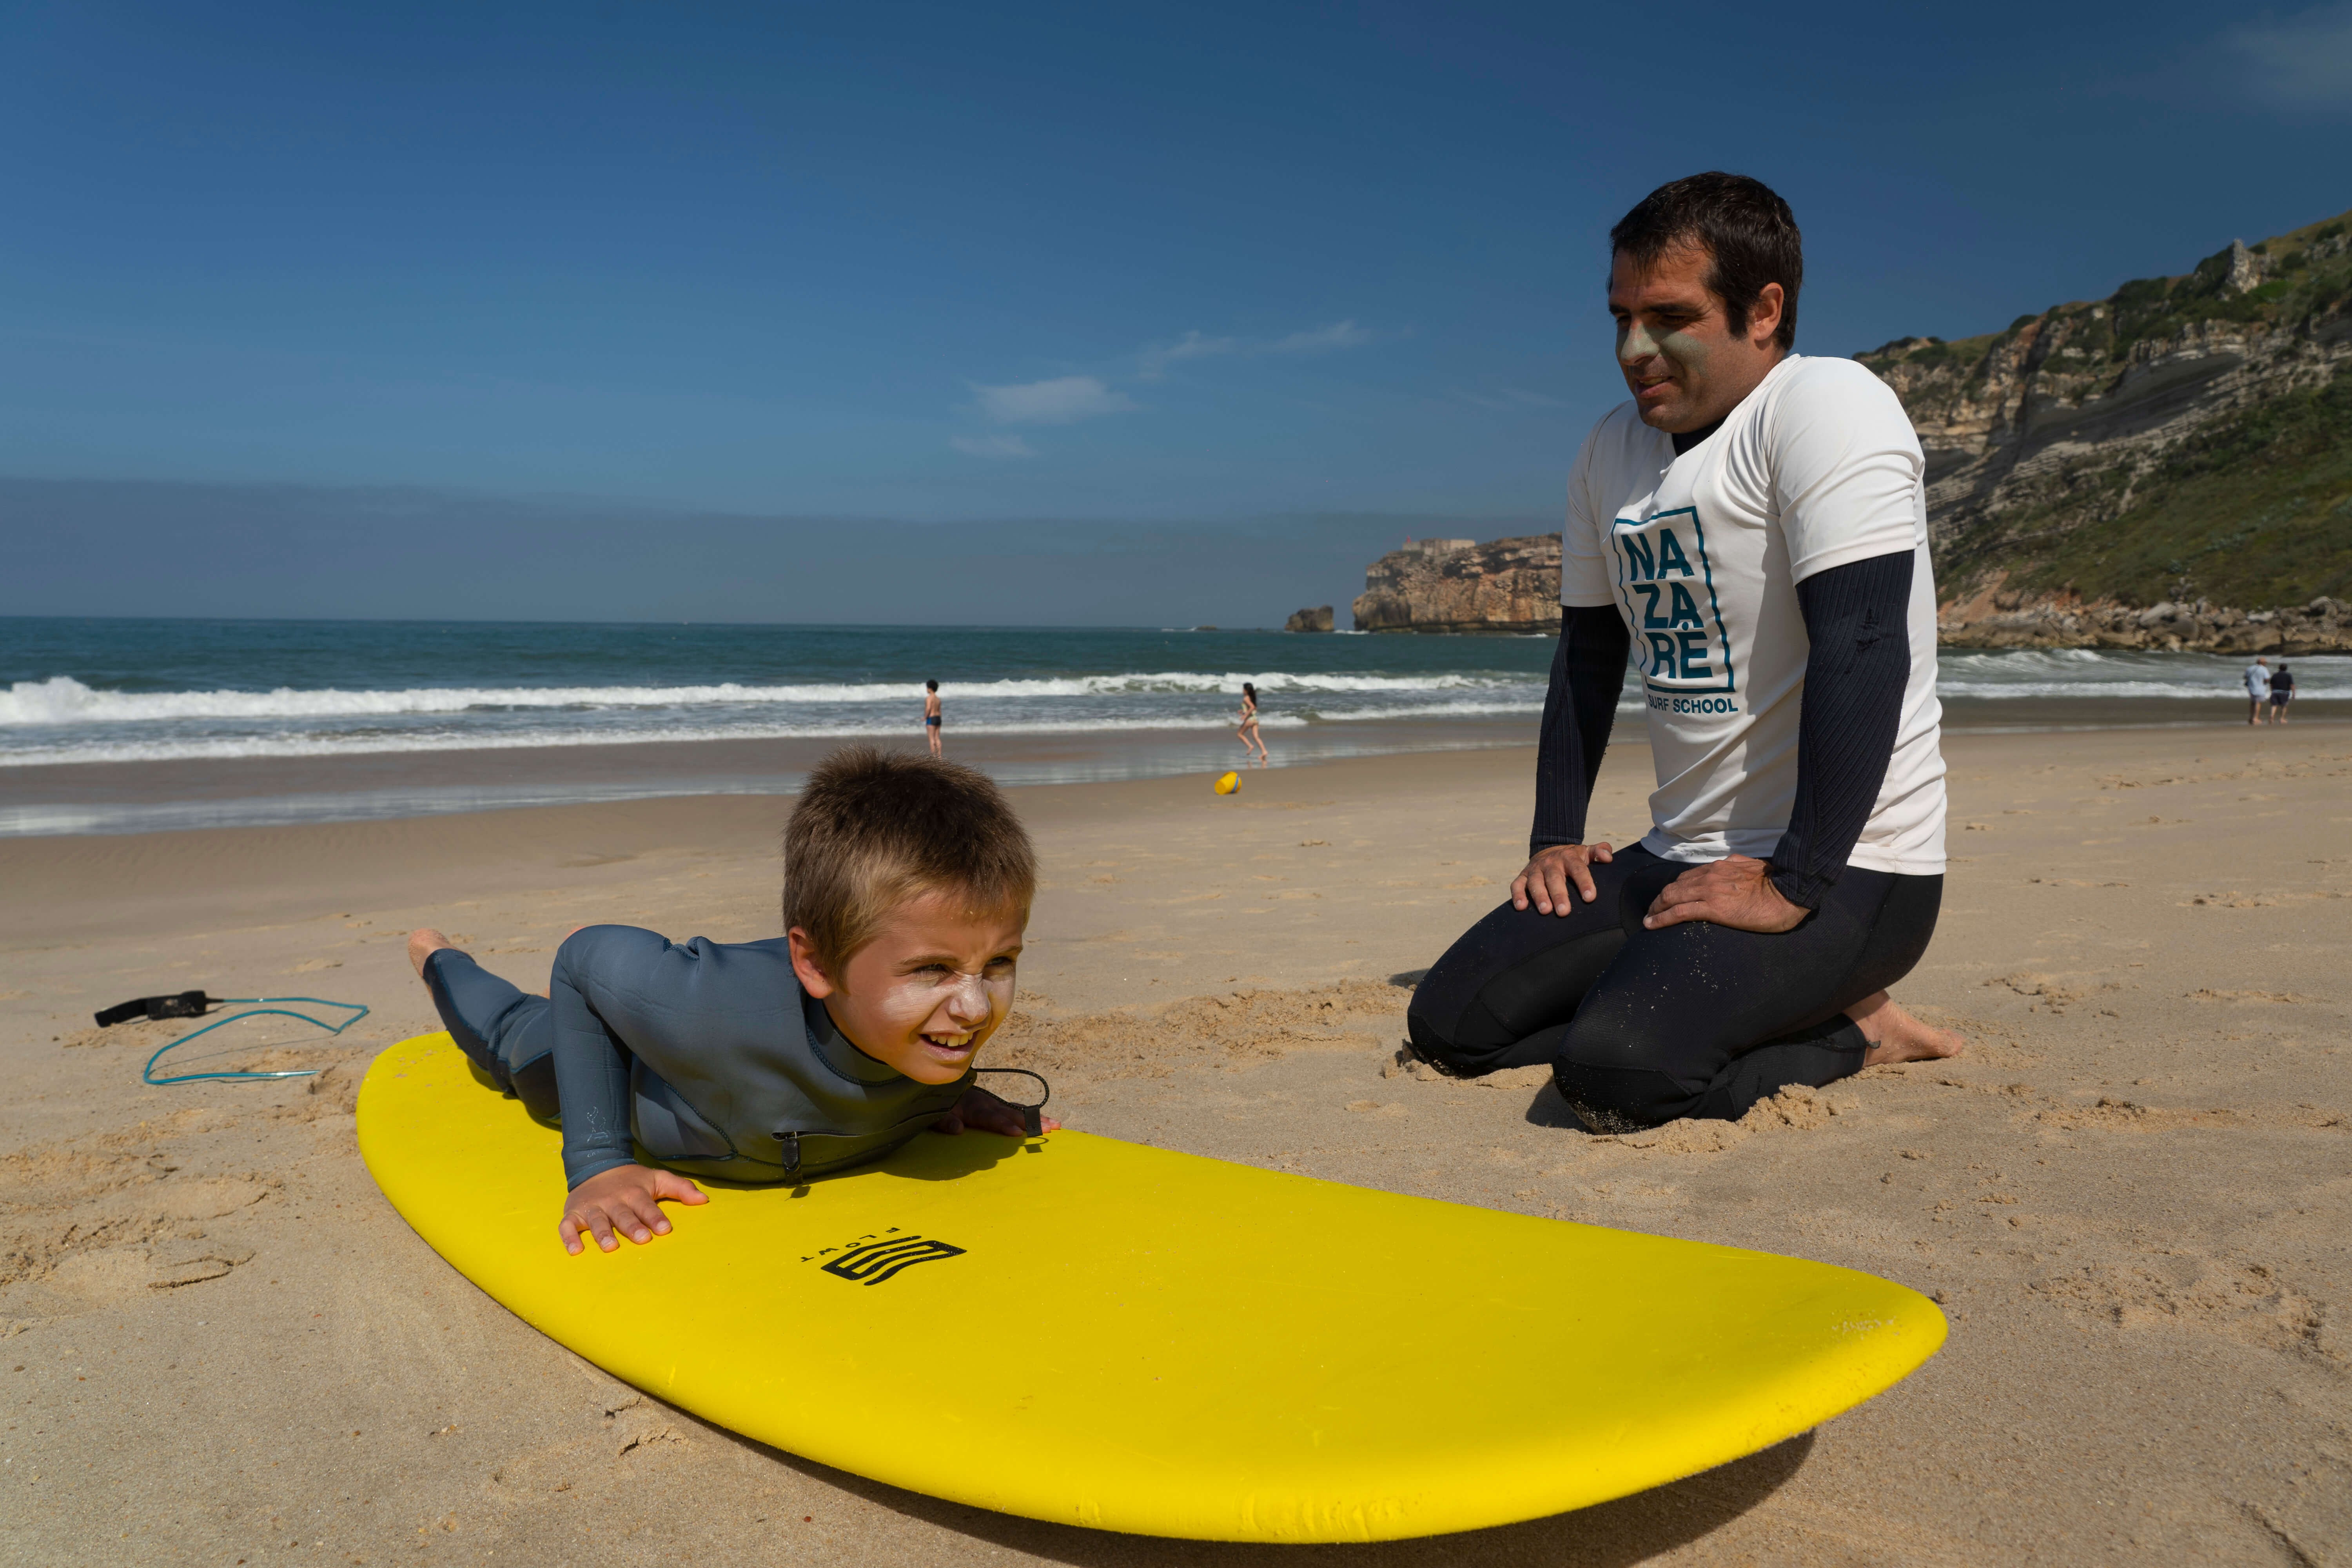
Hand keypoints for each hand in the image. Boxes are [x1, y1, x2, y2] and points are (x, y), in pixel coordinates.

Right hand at [559, 1163, 707, 1255]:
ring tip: (610, 1246)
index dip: (655, 1217)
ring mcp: (592, 1207)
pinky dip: (569, 1237)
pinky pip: (568, 1226)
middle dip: (632, 1226)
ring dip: (603, 1233)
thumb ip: (680, 1188)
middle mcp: (613, 1200)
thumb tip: (704, 1200)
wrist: (596, 1166)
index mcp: (634, 1192)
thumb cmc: (632, 1180)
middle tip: (642, 1238)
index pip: (646, 1206)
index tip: (665, 1229)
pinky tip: (575, 1250)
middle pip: (623, 1215)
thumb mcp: (657, 1178)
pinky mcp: (573, 1214)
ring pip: (597, 1221)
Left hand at [932, 1085, 1060, 1137]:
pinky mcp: (996, 1104)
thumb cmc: (937, 1105)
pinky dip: (1030, 1113)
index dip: (1003, 1125)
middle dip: (1030, 1121)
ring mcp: (993, 1102)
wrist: (937, 1087)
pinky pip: (1015, 1108)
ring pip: (1017, 1110)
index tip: (1017, 1132)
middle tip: (1049, 1128)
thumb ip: (945, 1122)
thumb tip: (958, 1129)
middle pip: (1011, 1113)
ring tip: (1055, 1124)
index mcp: (972, 1108)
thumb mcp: (935, 1115)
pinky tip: (1043, 1118)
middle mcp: (986, 1103)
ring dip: (1036, 1118)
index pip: (990, 1118)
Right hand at [1512, 842, 1613, 914]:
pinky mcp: (1523, 876)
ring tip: (1545, 911)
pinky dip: (1517, 895)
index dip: (1584, 882)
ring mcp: (1535, 869)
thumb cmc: (1573, 858)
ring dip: (1539, 896)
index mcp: (1569, 857)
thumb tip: (1608, 857)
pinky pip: (1517, 884)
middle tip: (1564, 912)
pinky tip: (1520, 907)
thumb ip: (1600, 851)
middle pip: (1555, 878)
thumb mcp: (1586, 852)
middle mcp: (1551, 862)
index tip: (1590, 897)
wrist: (1549, 850)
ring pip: (1535, 882)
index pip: (1578, 869)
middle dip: (1559, 894)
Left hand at [1642, 855, 1806, 933]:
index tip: (1667, 898)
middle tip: (1652, 911)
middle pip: (1674, 886)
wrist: (1788, 893)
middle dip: (1659, 899)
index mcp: (1720, 867)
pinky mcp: (1714, 909)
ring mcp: (1710, 891)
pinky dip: (1662, 918)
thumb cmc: (1776, 883)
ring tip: (1648, 920)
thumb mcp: (1752, 865)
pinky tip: (1652, 925)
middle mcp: (1710, 876)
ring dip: (1656, 909)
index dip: (1673, 888)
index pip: (1687, 876)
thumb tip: (1732, 863)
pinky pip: (1680, 913)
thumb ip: (1738, 864)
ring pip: (1672, 897)